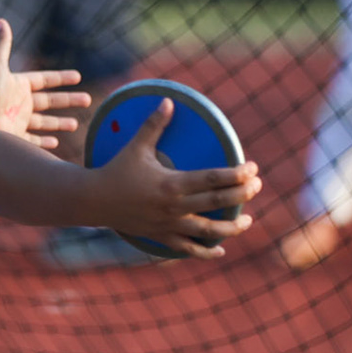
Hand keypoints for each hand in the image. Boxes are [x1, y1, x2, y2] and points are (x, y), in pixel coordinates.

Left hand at [0, 18, 89, 148]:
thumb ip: (2, 43)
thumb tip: (1, 21)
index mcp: (19, 85)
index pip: (45, 80)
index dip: (61, 78)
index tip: (78, 76)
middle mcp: (20, 103)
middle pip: (50, 101)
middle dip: (69, 100)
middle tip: (88, 100)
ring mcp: (18, 120)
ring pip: (44, 123)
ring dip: (59, 123)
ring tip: (75, 124)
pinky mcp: (14, 135)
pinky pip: (32, 140)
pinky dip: (44, 142)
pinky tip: (55, 142)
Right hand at [88, 98, 260, 258]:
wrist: (93, 200)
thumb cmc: (116, 170)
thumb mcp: (135, 146)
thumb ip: (154, 124)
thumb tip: (168, 101)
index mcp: (171, 183)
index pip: (212, 179)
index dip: (236, 174)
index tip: (252, 167)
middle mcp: (174, 207)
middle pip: (217, 203)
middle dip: (242, 194)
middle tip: (258, 185)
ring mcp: (169, 225)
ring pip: (208, 231)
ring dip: (232, 227)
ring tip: (247, 220)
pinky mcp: (161, 237)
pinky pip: (188, 249)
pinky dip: (205, 252)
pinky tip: (220, 250)